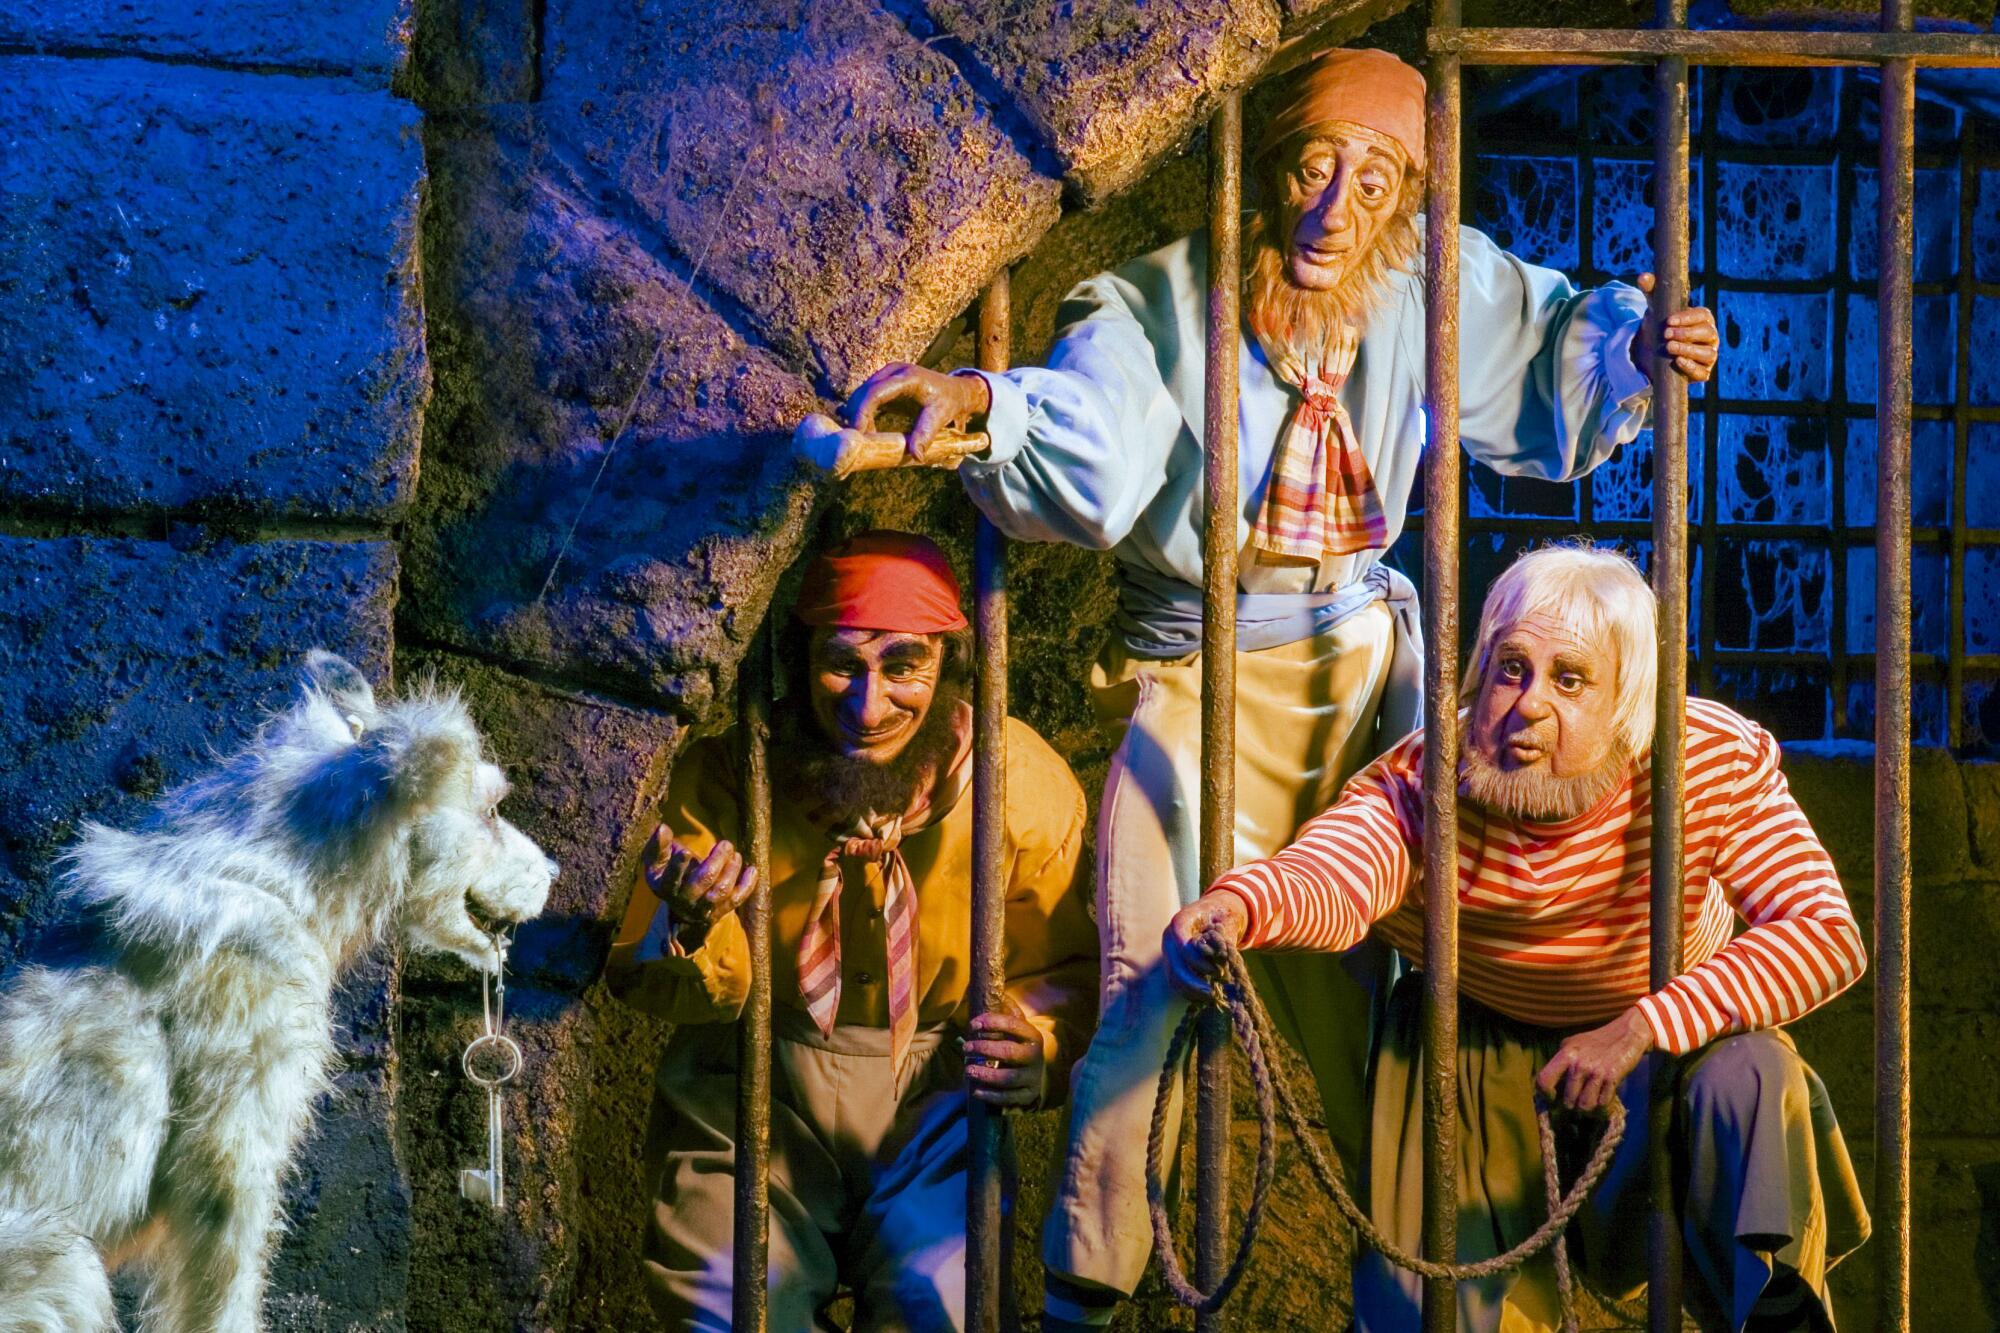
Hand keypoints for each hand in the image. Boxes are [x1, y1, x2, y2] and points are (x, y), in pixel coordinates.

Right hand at [641, 826, 757, 945]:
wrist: (683, 909)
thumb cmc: (668, 875)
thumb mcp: (657, 863)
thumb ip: (658, 846)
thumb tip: (662, 828)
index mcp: (666, 886)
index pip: (671, 879)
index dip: (678, 867)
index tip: (686, 852)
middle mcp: (685, 899)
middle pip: (703, 881)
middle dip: (716, 860)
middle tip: (726, 844)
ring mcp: (704, 907)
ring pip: (721, 891)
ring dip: (732, 870)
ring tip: (735, 854)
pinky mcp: (721, 910)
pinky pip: (737, 900)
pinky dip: (747, 885)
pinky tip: (752, 870)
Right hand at [842, 362, 991, 464]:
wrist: (955, 391)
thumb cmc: (948, 403)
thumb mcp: (939, 418)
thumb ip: (926, 435)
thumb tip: (916, 456)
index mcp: (908, 377)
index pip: (876, 392)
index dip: (862, 411)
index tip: (857, 432)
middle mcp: (894, 371)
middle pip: (864, 392)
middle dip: (857, 415)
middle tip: (858, 441)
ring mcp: (887, 374)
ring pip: (862, 394)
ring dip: (858, 415)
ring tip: (865, 438)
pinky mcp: (885, 382)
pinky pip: (867, 397)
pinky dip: (864, 414)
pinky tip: (868, 431)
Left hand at [963, 1000, 1046, 1108]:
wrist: (1038, 1072)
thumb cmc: (1019, 1044)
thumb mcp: (1017, 1026)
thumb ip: (1005, 1009)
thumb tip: (987, 988)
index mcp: (1032, 1035)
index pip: (1014, 1025)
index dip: (993, 1023)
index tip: (973, 1024)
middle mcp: (1035, 1056)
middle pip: (1009, 1052)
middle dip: (984, 1049)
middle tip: (966, 1048)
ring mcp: (1031, 1077)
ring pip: (1008, 1078)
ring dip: (986, 1074)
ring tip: (968, 1069)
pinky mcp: (1027, 1095)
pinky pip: (1008, 1098)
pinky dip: (990, 1095)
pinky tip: (975, 1091)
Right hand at [1162, 892, 1248, 999]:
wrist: (1215, 912)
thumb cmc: (1223, 915)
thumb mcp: (1227, 921)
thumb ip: (1223, 940)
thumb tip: (1221, 963)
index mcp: (1181, 920)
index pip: (1181, 942)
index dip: (1196, 960)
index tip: (1216, 971)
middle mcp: (1170, 936)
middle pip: (1174, 965)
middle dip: (1192, 983)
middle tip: (1213, 994)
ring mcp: (1169, 951)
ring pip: (1173, 977)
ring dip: (1191, 992)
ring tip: (1212, 999)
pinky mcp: (1172, 963)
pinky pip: (1176, 982)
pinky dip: (1189, 992)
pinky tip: (1206, 998)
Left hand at [1534, 1008, 1653, 1112]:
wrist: (1626, 1033)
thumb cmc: (1597, 1041)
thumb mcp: (1573, 1044)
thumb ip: (1560, 1061)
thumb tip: (1548, 1084)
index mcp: (1565, 1054)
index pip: (1543, 1081)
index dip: (1545, 1095)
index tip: (1553, 1099)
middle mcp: (1578, 1064)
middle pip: (1567, 1101)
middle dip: (1573, 1106)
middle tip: (1578, 1102)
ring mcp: (1596, 1071)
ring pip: (1584, 1106)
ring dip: (1588, 1110)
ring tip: (1591, 1103)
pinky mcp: (1612, 1077)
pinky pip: (1602, 1104)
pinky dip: (1602, 1109)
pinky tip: (1602, 1103)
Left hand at [1630, 273, 1718, 382]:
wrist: (1654, 351)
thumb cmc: (1661, 325)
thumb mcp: (1655, 308)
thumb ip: (1652, 291)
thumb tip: (1643, 276)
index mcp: (1703, 319)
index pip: (1703, 315)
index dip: (1688, 318)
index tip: (1669, 320)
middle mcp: (1710, 337)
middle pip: (1707, 333)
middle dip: (1687, 334)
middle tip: (1666, 334)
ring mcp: (1708, 355)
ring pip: (1707, 353)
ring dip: (1688, 350)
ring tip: (1669, 347)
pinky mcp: (1701, 373)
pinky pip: (1702, 372)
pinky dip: (1691, 368)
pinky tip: (1677, 362)